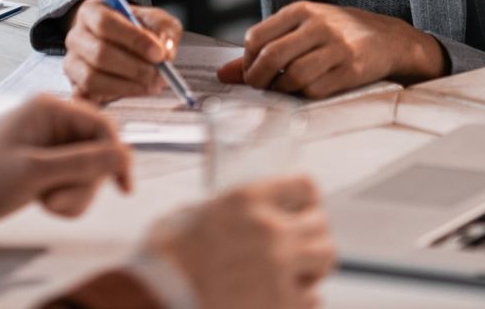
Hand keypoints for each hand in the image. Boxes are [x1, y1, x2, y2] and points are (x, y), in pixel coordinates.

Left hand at [0, 95, 132, 226]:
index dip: (117, 156)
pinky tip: (43, 202)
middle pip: (98, 152)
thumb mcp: (36, 171)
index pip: (103, 126)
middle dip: (85, 182)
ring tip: (46, 202)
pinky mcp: (47, 165)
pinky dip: (66, 198)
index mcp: (51, 109)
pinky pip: (74, 181)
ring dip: (74, 194)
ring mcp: (51, 145)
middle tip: (58, 199)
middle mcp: (54, 122)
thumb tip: (125, 155)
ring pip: (88, 171)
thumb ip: (83, 162)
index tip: (123, 188)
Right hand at [61, 0, 183, 101]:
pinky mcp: (75, 87)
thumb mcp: (155, 20)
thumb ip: (164, 30)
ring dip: (126, 86)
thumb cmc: (137, 28)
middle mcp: (76, 37)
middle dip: (134, 68)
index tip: (158, 53)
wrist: (120, 41)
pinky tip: (132, 92)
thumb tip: (165, 52)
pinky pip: (87, 98)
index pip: (105, 23)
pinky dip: (110, 99)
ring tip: (150, 85)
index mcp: (91, 13)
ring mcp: (72, 64)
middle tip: (159, 75)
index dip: (133, 39)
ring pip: (92, 79)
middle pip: (99, 54)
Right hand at [144, 175, 334, 308]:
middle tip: (299, 245)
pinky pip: (312, 298)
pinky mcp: (281, 303)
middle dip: (312, 234)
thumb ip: (226, 211)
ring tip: (295, 271)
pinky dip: (302, 298)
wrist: (158, 296)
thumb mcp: (194, 214)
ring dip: (313, 264)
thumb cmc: (166, 257)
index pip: (305, 186)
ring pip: (325, 258)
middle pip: (321, 223)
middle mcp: (270, 228)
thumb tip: (240, 217)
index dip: (305, 199)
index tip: (302, 208)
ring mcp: (279, 267)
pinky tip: (283, 296)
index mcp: (247, 199)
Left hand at [217, 1, 445, 96]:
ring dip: (281, 91)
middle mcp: (318, 25)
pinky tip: (305, 92)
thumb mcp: (302, 30)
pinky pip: (317, 89)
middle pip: (271, 57)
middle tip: (259, 88)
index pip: (257, 37)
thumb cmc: (337, 35)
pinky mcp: (353, 69)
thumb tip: (224, 74)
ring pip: (293, 76)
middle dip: (257, 79)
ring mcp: (337, 47)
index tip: (250, 72)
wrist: (389, 38)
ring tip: (282, 91)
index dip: (247, 61)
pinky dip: (304, 96)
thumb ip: (265, 49)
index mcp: (301, 10)